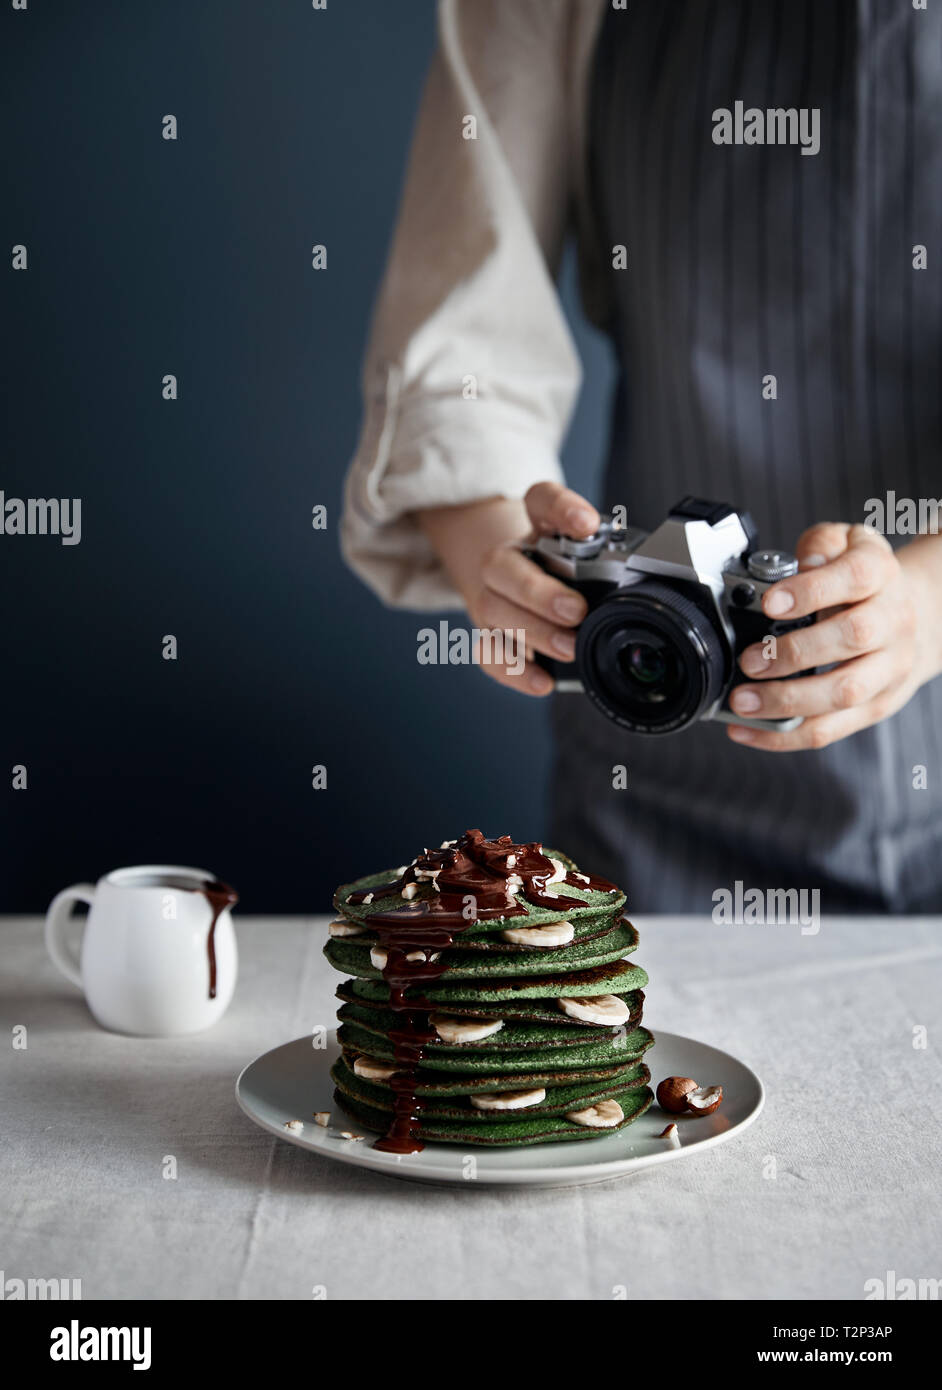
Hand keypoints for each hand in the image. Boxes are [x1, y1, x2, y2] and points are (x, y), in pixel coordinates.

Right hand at [416, 483, 599, 694]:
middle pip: (503, 566)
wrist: (523, 583)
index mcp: (537, 527)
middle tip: (576, 610)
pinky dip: (514, 670)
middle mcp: (507, 559)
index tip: (586, 524)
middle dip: (539, 592)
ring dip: (533, 632)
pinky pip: (489, 653)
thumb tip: (649, 573)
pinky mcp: (489, 634)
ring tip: (570, 648)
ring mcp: (492, 597)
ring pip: (494, 610)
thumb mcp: (589, 552)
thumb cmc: (565, 570)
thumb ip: (611, 555)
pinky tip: (543, 680)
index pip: (541, 500)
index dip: (562, 509)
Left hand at [726, 522, 941, 750]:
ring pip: (845, 692)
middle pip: (852, 638)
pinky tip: (748, 730)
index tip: (770, 602)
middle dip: (794, 653)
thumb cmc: (863, 580)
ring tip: (743, 700)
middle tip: (749, 660)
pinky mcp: (877, 706)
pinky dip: (786, 735)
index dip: (812, 590)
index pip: (855, 577)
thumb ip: (819, 547)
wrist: (919, 614)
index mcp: (881, 575)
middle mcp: (893, 621)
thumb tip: (799, 566)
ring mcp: (889, 668)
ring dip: (788, 701)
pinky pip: (833, 729)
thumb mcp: (845, 543)